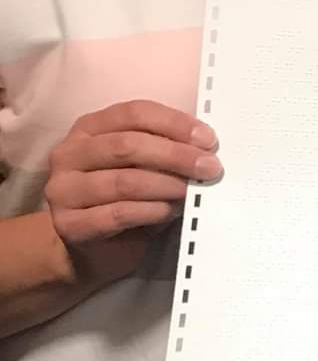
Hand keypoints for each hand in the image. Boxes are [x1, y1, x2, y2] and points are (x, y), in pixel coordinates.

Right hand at [45, 100, 219, 285]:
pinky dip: (153, 211)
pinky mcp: (69, 224)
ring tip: (192, 192)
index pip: (134, 113)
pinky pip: (119, 214)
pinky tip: (171, 211)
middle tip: (210, 168)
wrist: (98, 248)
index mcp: (89, 129)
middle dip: (176, 156)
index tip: (209, 140)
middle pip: (127, 145)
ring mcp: (63, 190)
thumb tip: (206, 145)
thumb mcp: (146, 164)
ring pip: (124, 181)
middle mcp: (69, 154)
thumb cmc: (129, 197)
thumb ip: (166, 148)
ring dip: (167, 186)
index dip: (175, 124)